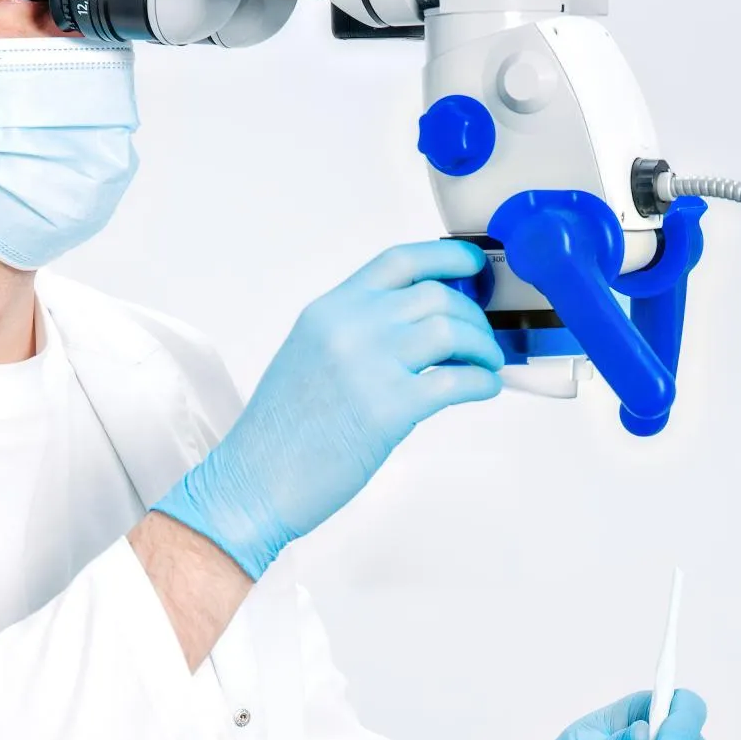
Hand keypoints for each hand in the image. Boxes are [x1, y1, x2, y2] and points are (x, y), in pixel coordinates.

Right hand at [154, 242, 501, 576]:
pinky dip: (482, 382)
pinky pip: (457, 380)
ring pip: (452, 330)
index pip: (398, 262)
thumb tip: (414, 330)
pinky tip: (483, 389)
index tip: (472, 266)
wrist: (254, 482)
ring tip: (486, 365)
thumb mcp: (309, 357)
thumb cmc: (279, 435)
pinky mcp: (390, 407)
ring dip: (482, 347)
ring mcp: (370, 364)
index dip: (445, 257)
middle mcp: (350, 327)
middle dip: (473, 315)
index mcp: (329, 312)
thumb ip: (356, 334)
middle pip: (435, 295)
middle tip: (483, 338)